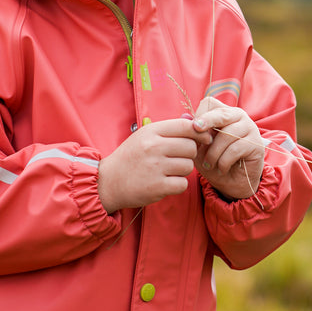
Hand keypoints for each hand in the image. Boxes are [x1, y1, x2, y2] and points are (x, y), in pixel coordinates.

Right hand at [98, 118, 212, 213]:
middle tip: (176, 159)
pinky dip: (177, 185)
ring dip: (182, 170)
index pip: (186, 125)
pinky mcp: (157, 187)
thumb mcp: (144, 136)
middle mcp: (153, 147)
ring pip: (188, 166)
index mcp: (151, 131)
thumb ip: (169, 130)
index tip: (203, 138)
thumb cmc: (130, 157)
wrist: (108, 182)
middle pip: (191, 147)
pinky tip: (165, 183)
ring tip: (168, 171)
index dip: (199, 132)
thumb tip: (197, 123)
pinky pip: (183, 184)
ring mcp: (155, 167)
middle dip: (188, 154)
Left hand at [191, 97, 265, 199]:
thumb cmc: (214, 162)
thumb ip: (193, 135)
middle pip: (220, 113)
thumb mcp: (199, 149)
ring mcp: (249, 128)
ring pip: (227, 134)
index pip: (210, 103)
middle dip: (206, 121)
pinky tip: (222, 168)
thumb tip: (184, 117)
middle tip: (196, 129)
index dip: (199, 114)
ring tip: (209, 164)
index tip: (193, 128)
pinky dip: (224, 161)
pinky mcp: (256, 144)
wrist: (232, 184)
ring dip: (213, 152)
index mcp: (222, 113)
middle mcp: (237, 116)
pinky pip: (235, 149)